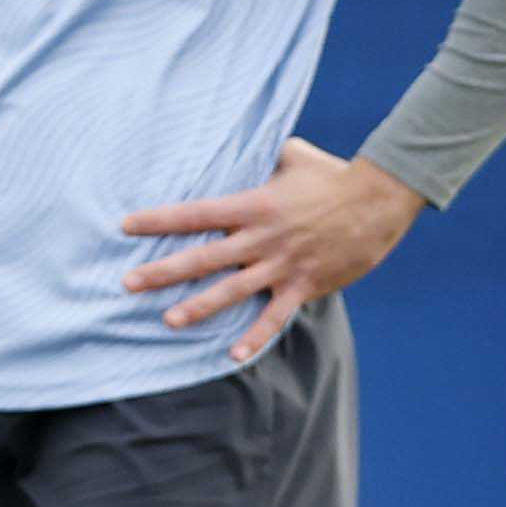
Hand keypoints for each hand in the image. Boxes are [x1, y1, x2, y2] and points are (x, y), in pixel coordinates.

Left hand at [117, 137, 424, 363]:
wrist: (378, 200)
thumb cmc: (336, 176)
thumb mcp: (296, 156)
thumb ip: (268, 158)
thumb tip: (257, 150)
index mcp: (254, 204)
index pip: (196, 213)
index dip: (159, 220)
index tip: (127, 227)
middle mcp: (261, 237)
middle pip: (203, 256)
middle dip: (163, 270)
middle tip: (128, 282)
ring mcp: (282, 265)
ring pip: (232, 290)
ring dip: (198, 306)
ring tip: (168, 319)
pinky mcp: (305, 285)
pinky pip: (275, 317)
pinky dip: (255, 337)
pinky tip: (233, 356)